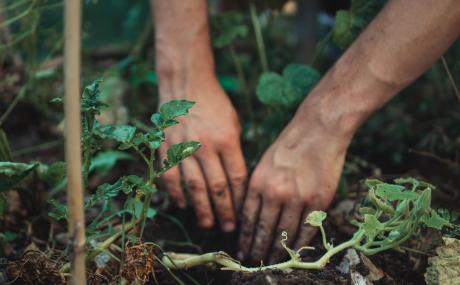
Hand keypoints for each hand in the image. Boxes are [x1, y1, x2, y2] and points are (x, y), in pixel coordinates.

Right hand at [159, 77, 246, 231]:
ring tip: (208, 224)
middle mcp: (206, 146)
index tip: (243, 214)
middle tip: (227, 229)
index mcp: (227, 140)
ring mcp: (184, 147)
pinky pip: (171, 176)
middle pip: (217, 187)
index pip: (236, 178)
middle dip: (224, 212)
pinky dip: (176, 193)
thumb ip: (235, 152)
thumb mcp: (233, 124)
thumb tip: (236, 182)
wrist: (186, 84)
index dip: (240, 200)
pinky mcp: (167, 147)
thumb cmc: (215, 105)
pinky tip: (183, 205)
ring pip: (194, 187)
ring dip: (201, 209)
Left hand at [237, 107, 349, 262]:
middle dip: (258, 250)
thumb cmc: (288, 145)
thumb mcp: (263, 164)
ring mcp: (298, 198)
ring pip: (285, 235)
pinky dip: (300, 244)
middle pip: (264, 231)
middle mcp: (275, 193)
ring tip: (272, 261)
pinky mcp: (318, 201)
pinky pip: (307, 230)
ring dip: (277, 252)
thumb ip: (257, 189)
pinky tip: (294, 252)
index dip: (245, 239)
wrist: (318, 130)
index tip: (242, 251)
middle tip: (255, 262)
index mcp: (258, 183)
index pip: (248, 220)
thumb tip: (250, 216)